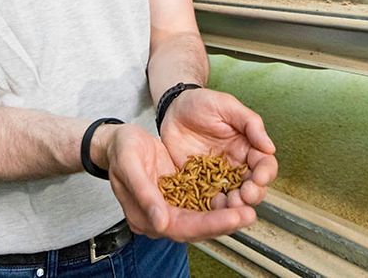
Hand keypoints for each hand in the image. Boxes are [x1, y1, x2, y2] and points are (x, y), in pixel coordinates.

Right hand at [101, 123, 260, 241]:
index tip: (234, 218)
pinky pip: (202, 203)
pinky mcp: (179, 195)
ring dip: (226, 214)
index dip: (210, 224)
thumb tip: (161, 223)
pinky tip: (237, 195)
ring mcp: (170, 207)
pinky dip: (220, 202)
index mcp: (144, 216)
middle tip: (250, 214)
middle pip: (197, 227)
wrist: (118, 140)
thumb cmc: (121, 149)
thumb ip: (144, 193)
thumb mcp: (129, 164)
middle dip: (225, 222)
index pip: (183, 227)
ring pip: (203, 217)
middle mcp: (160, 217)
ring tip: (249, 207)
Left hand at [158, 88, 277, 209]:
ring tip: (229, 204)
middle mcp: (235, 166)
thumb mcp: (228, 106)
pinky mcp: (196, 184)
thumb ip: (250, 123)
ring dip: (233, 205)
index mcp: (247, 148)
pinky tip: (209, 208)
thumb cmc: (202, 103)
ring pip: (231, 197)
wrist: (173, 109)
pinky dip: (209, 207)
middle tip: (246, 195)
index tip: (260, 178)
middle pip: (252, 187)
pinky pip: (205, 199)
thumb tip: (270, 147)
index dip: (265, 174)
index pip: (264, 165)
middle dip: (252, 194)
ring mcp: (216, 177)